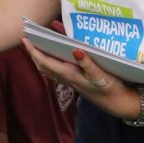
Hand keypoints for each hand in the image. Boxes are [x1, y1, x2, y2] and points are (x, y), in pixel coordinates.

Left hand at [21, 38, 139, 119]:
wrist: (118, 103)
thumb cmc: (111, 89)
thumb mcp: (101, 75)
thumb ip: (88, 63)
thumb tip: (75, 50)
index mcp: (70, 75)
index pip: (46, 62)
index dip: (34, 51)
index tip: (25, 39)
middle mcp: (67, 78)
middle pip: (43, 66)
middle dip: (33, 53)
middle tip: (27, 38)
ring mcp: (71, 81)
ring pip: (49, 69)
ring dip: (40, 58)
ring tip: (36, 45)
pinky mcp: (77, 81)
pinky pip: (57, 71)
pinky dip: (50, 62)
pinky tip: (53, 57)